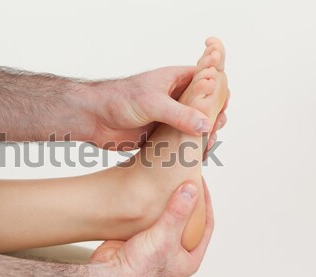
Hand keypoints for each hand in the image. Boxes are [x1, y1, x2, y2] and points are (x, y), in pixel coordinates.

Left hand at [83, 66, 228, 149]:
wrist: (93, 117)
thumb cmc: (119, 98)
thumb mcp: (152, 102)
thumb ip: (180, 114)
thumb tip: (206, 125)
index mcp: (177, 80)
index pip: (209, 81)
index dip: (219, 93)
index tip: (221, 109)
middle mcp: (177, 98)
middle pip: (207, 107)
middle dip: (214, 118)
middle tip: (213, 130)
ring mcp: (171, 117)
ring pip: (197, 127)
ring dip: (204, 137)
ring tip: (204, 147)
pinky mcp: (163, 135)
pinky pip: (183, 142)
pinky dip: (191, 149)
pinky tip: (194, 157)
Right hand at [88, 178, 213, 276]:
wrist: (109, 275)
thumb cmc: (138, 271)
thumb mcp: (164, 238)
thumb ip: (178, 213)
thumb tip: (190, 191)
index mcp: (189, 257)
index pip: (206, 225)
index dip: (205, 203)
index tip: (200, 184)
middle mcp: (174, 251)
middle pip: (186, 220)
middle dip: (185, 201)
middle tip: (183, 181)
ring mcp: (157, 244)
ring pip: (166, 217)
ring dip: (166, 202)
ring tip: (166, 184)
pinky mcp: (139, 238)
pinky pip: (149, 218)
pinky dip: (149, 206)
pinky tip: (148, 194)